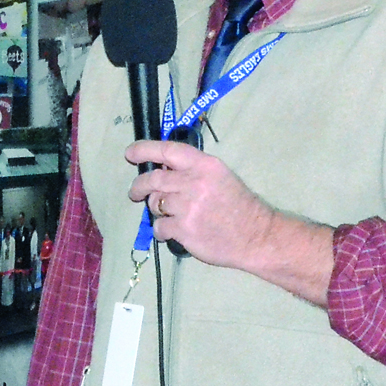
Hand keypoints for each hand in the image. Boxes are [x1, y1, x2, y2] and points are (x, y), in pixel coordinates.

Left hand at [126, 139, 272, 270]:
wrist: (255, 235)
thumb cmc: (238, 205)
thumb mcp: (219, 177)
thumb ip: (192, 170)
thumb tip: (163, 167)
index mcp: (204, 165)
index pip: (168, 150)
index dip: (144, 149)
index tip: (130, 154)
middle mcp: (194, 182)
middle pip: (153, 178)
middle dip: (139, 186)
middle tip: (135, 192)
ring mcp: (187, 206)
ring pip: (155, 204)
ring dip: (156, 209)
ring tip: (167, 214)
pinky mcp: (184, 230)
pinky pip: (159, 227)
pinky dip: (161, 230)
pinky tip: (172, 231)